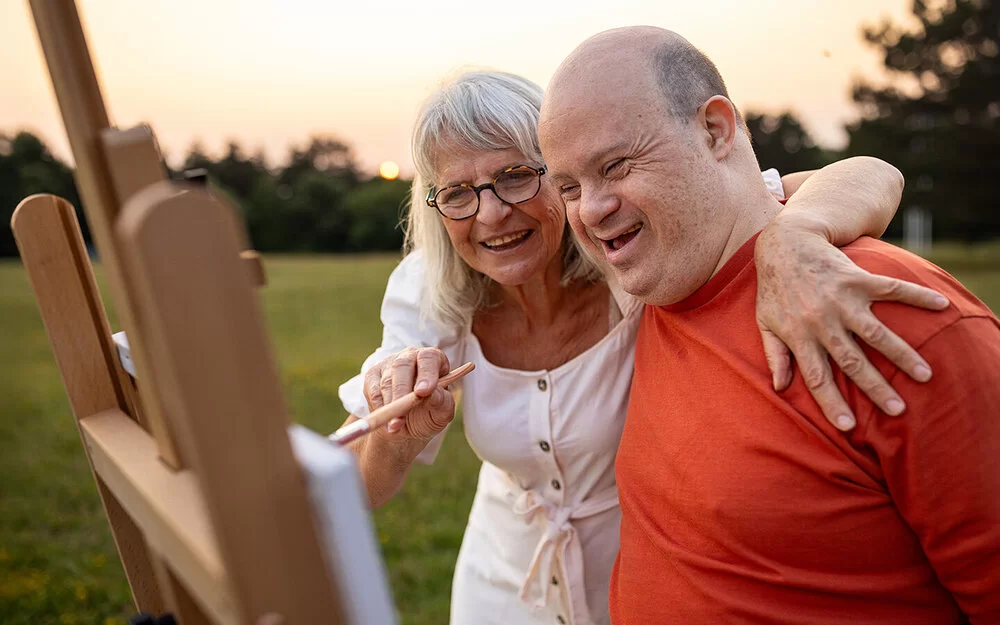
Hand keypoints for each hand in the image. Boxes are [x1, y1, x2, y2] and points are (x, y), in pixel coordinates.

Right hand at [363, 347, 455, 439]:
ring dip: (390, 405)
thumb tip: (434, 393)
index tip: (423, 392)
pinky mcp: (372, 376)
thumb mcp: (442, 412)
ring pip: (386, 381)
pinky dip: (379, 408)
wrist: (407, 427)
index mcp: (433, 360)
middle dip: (402, 391)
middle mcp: (410, 357)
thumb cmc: (430, 413)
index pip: (429, 358)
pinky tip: (386, 422)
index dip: (426, 373)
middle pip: (403, 366)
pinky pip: (373, 391)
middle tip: (403, 413)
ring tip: (396, 426)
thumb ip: (443, 402)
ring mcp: (389, 364)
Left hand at [755, 220, 948, 430]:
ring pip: (875, 332)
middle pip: (851, 361)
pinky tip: (940, 305)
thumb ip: (775, 355)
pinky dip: (916, 296)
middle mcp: (822, 321)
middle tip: (898, 409)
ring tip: (924, 375)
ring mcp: (841, 299)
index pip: (816, 377)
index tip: (847, 426)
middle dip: (875, 387)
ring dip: (901, 354)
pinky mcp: (857, 278)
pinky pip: (890, 289)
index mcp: (800, 336)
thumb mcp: (765, 323)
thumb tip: (780, 387)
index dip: (830, 402)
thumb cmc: (774, 289)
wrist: (783, 244)